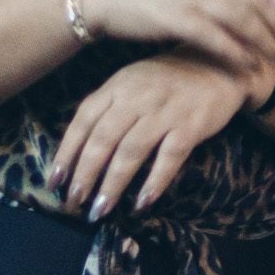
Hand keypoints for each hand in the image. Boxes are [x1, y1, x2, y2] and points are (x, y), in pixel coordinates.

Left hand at [48, 51, 259, 220]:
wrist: (220, 64)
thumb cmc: (169, 79)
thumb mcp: (132, 81)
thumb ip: (108, 106)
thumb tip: (79, 148)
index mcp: (118, 86)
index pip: (84, 121)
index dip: (67, 153)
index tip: (54, 181)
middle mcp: (137, 97)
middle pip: (103, 139)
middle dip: (85, 174)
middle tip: (73, 202)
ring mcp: (165, 111)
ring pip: (131, 151)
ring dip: (113, 183)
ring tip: (100, 209)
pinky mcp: (191, 125)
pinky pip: (169, 157)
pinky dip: (154, 181)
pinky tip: (142, 202)